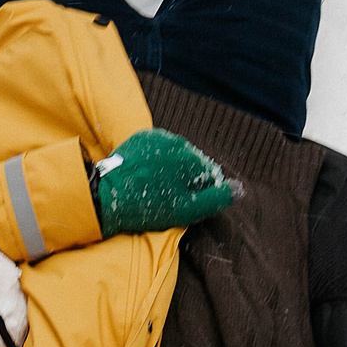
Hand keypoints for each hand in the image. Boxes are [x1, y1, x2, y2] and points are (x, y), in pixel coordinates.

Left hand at [89, 130, 241, 234]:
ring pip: (174, 156)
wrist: (107, 196)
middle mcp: (177, 141)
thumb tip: (240, 189)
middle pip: (191, 164)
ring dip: (169, 170)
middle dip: (183, 180)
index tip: (180, 203)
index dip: (197, 193)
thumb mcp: (187, 210)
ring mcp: (157, 137)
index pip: (207, 176)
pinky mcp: (141, 138)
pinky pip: (158, 150)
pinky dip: (155, 161)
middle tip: (165, 197)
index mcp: (191, 158)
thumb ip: (217, 198)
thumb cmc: (148, 206)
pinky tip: (144, 176)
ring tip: (153, 187)